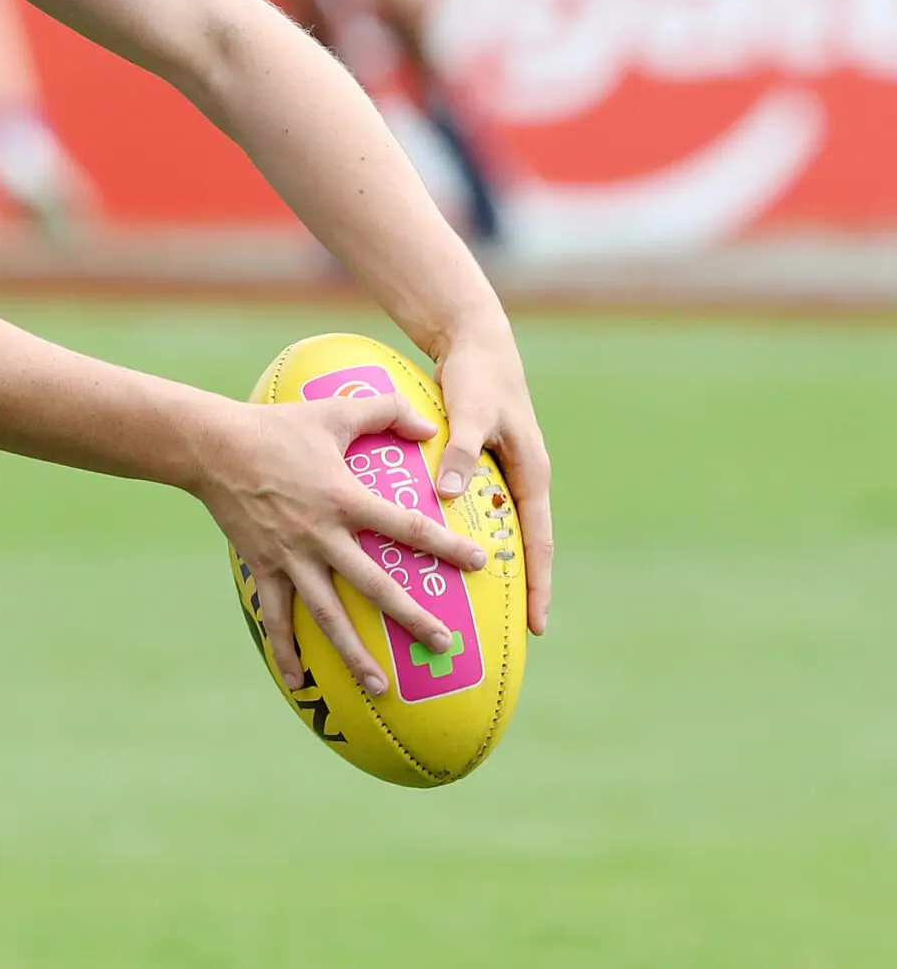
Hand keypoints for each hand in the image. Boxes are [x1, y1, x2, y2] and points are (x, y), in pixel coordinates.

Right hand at [198, 392, 489, 696]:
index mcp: (343, 498)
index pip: (405, 526)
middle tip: (445, 645)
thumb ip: (385, 411)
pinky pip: (277, 617)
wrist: (212, 446)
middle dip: (412, 617)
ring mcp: (291, 556)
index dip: (444, 545)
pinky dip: (286, 651)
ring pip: (328, 615)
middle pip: (374, 586)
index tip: (480, 563)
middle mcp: (321, 535)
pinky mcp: (264, 567)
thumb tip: (431, 426)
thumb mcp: (334, 410)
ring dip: (354, 653)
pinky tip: (299, 683)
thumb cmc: (276, 425)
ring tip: (382, 687)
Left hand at [432, 323, 553, 634]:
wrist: (474, 343)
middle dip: (519, 588)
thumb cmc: (478, 376)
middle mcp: (520, 481)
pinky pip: (474, 509)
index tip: (536, 625)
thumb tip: (449, 497)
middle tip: (508, 633)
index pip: (539, 542)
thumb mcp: (472, 411)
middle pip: (524, 546)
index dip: (538, 584)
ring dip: (490, 563)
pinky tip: (437, 555)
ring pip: (498, 531)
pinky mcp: (479, 466)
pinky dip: (462, 533)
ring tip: (473, 606)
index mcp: (531, 475)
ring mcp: (502, 475)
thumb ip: (462, 451)